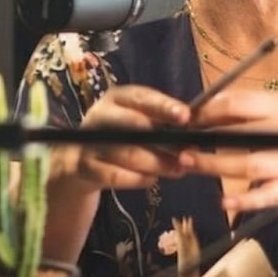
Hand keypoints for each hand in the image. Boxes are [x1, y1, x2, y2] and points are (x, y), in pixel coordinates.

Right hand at [50, 85, 191, 192]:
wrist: (79, 162)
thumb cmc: (120, 137)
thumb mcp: (137, 122)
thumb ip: (162, 122)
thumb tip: (198, 127)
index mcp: (116, 98)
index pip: (141, 97)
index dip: (164, 106)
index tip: (186, 116)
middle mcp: (100, 115)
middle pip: (131, 123)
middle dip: (161, 137)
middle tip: (187, 149)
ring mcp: (89, 142)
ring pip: (126, 152)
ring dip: (156, 163)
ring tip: (178, 169)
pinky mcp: (85, 167)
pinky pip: (115, 175)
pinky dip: (136, 178)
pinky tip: (151, 179)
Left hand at [181, 89, 277, 211]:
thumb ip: (249, 105)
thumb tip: (205, 105)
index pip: (239, 104)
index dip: (209, 110)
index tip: (187, 116)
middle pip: (241, 134)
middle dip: (207, 137)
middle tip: (180, 140)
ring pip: (249, 165)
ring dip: (215, 164)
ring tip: (188, 161)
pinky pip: (267, 197)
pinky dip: (247, 200)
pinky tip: (224, 201)